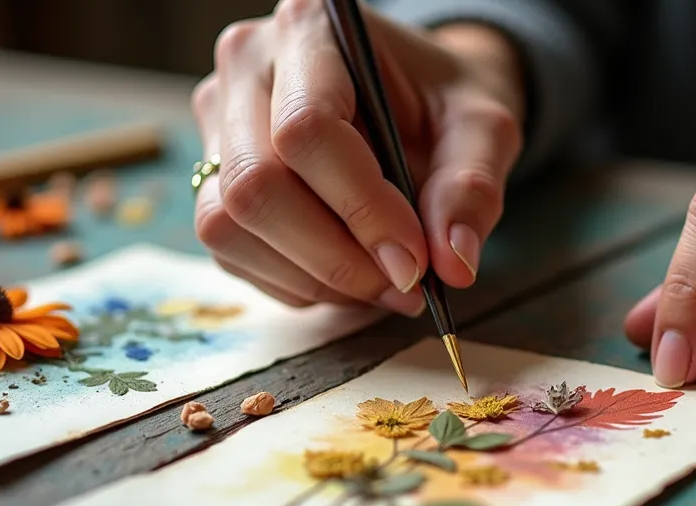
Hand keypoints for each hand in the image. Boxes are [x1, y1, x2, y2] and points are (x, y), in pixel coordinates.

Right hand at [192, 0, 524, 313]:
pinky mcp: (211, 175)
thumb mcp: (483, 128)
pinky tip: (346, 276)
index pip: (307, 130)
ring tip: (380, 284)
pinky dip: (293, 283)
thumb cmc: (446, 101)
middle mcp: (246, 66)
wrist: (419, 98)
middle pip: (255, 184)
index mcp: (311, 30)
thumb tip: (452, 262)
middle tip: (403, 284)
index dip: (362, 209)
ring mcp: (218, 122)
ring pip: (227, 224)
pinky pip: (229, 251)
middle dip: (335, 257)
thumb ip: (472, 187)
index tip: (416, 261)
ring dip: (311, 277)